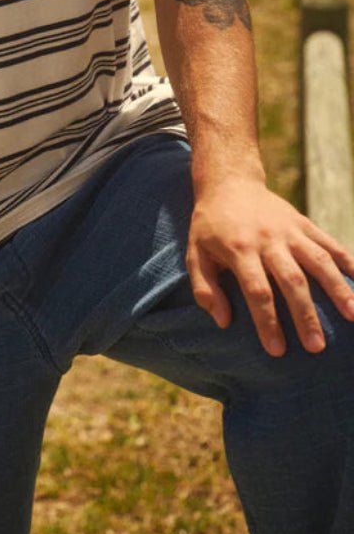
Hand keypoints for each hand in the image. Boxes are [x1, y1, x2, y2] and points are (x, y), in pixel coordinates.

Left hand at [187, 176, 353, 356]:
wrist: (229, 183)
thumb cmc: (210, 226)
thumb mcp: (195, 253)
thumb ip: (205, 288)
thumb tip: (223, 321)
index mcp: (239, 248)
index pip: (257, 289)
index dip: (267, 321)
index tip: (277, 350)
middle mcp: (268, 239)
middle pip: (292, 279)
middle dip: (306, 315)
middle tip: (317, 346)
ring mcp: (290, 230)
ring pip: (318, 261)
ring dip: (337, 289)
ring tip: (353, 316)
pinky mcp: (304, 224)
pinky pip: (330, 243)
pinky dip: (349, 262)